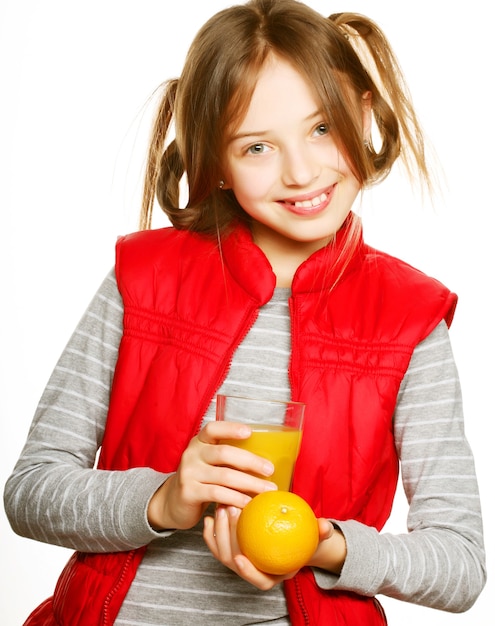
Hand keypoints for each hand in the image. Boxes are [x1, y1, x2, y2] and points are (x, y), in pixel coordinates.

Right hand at [147, 420, 276, 530]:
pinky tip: (249, 503)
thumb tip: (264, 460)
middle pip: (224, 453)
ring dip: (250, 483)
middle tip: (269, 470)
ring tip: (267, 491)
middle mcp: (192, 454)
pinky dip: (237, 498)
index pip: (212, 429)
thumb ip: (227, 458)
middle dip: (251, 461)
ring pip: (225, 476)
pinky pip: (218, 494)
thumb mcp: (209, 463)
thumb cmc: (200, 480)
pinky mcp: (189, 492)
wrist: (173, 503)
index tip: (249, 432)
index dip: (230, 428)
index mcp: (199, 442)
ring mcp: (189, 473)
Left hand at [203, 504, 340, 589]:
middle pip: (235, 563)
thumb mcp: (316, 535)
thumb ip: (320, 532)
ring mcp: (241, 561)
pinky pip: (217, 544)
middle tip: (230, 511)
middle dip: (228, 540)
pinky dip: (211, 532)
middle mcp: (255, 571)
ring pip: (223, 553)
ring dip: (218, 532)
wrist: (293, 536)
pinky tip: (210, 515)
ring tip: (222, 508)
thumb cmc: (305, 537)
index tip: (240, 557)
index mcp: (275, 574)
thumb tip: (325, 526)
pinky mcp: (231, 549)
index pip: (260, 581)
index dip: (248, 573)